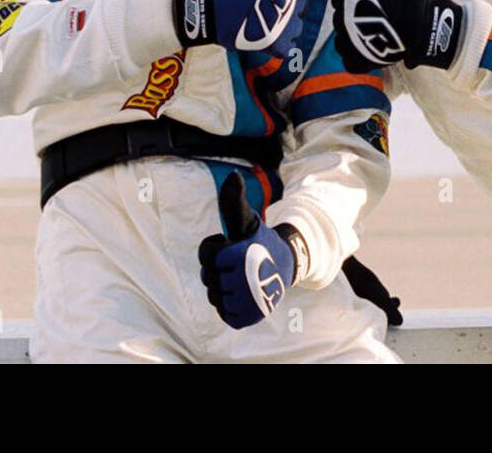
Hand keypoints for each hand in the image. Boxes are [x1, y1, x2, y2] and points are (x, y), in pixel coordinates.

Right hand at [173, 0, 306, 58]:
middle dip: (283, 8)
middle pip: (299, 6)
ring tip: (259, 21)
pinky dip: (276, 45)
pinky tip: (262, 37)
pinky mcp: (274, 42)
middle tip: (258, 7)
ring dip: (281, 27)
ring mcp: (282, 21)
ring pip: (295, 27)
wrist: (205, 10)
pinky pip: (287, 47)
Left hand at [198, 174, 295, 329]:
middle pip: (208, 278)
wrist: (284, 265)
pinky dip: (230, 305)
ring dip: (224, 288)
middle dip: (218, 270)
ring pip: (215, 297)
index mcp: (240, 254)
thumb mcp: (245, 219)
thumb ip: (233, 200)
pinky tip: (242, 295)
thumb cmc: (259, 240)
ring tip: (241, 279)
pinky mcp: (248, 318)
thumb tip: (233, 175)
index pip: (207, 255)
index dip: (216, 249)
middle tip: (239, 264)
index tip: (234, 246)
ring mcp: (246, 302)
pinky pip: (225, 314)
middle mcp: (244, 281)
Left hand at [330, 0, 463, 72]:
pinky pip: (350, 60)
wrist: (422, 26)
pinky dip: (360, 57)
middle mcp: (341, 21)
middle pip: (341, 19)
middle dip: (358, 17)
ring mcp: (349, 43)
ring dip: (357, 37)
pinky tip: (373, 49)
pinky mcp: (358, 62)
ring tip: (378, 32)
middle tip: (380, 16)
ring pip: (343, 40)